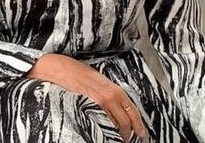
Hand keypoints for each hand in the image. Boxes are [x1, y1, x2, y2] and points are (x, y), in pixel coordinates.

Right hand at [27, 53, 145, 140]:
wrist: (63, 69)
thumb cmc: (80, 74)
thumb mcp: (101, 82)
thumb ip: (111, 95)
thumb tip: (119, 109)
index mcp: (115, 90)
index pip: (132, 111)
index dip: (138, 124)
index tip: (141, 133)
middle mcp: (110, 97)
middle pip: (124, 122)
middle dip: (126, 134)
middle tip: (126, 140)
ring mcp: (98, 104)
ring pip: (112, 125)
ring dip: (114, 134)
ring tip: (114, 138)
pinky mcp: (87, 108)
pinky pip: (99, 123)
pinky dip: (102, 130)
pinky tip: (101, 133)